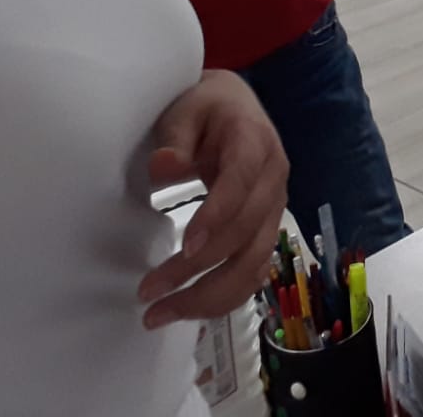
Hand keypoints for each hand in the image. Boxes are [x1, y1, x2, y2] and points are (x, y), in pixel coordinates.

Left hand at [138, 71, 288, 328]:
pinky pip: (255, 271)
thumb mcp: (185, 109)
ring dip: (210, 297)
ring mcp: (275, 209)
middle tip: (147, 293)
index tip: (185, 246)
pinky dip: (225, 297)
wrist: (235, 108)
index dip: (217, 215)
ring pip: (254, 264)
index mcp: (255, 142)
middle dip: (198, 271)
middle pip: (246, 234)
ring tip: (159, 315)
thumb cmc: (204, 108)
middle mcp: (274, 179)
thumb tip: (164, 168)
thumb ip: (175, 138)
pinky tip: (190, 311)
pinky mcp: (266, 230)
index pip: (241, 183)